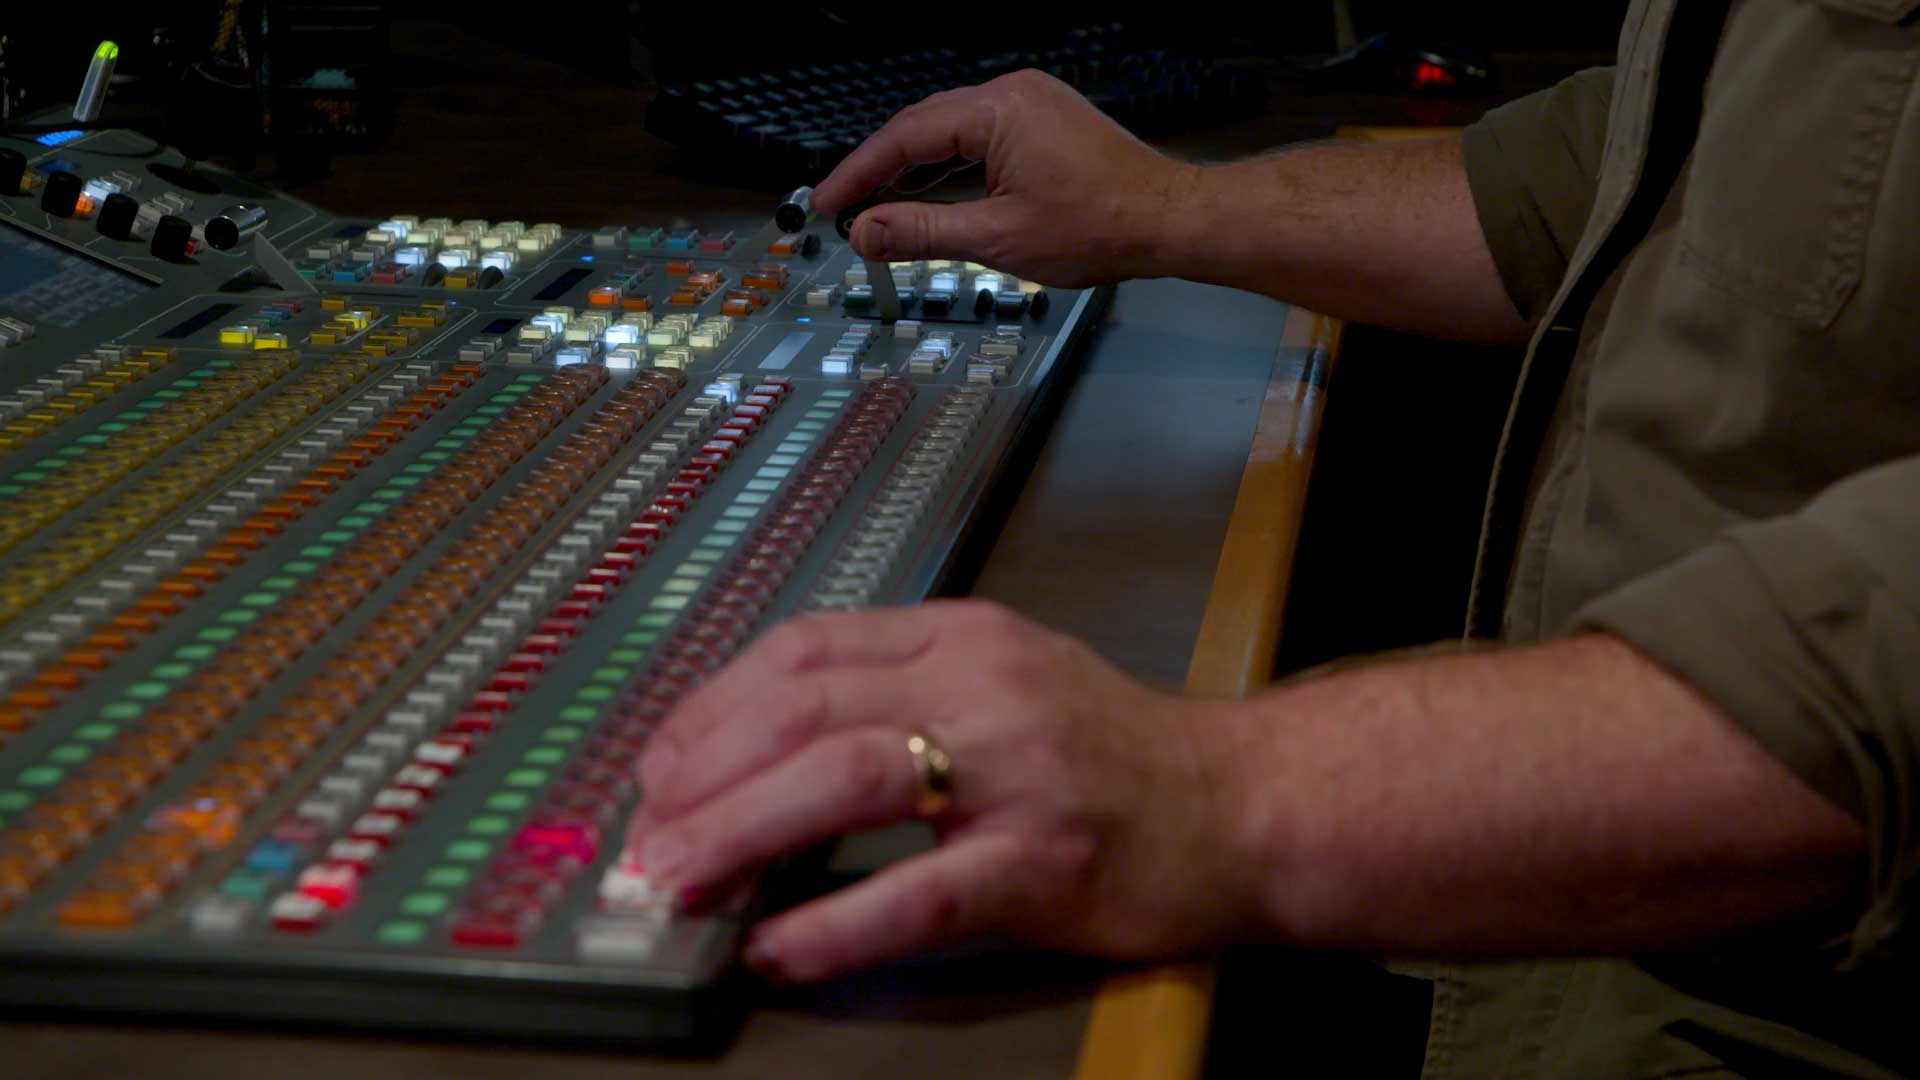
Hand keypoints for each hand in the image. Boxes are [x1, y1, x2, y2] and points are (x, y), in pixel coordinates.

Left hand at [627, 600, 1262, 981]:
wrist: (1246, 803)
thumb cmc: (1113, 753)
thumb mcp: (1003, 682)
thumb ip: (897, 696)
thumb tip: (761, 751)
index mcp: (960, 638)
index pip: (807, 649)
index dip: (714, 706)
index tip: (660, 764)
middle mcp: (982, 685)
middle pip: (807, 707)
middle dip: (705, 773)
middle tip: (646, 837)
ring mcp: (1017, 770)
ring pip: (848, 777)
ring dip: (743, 831)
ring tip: (679, 882)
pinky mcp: (1045, 861)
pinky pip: (919, 892)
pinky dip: (833, 923)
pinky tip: (775, 950)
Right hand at [811, 69, 1196, 287]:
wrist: (1170, 221)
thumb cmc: (1100, 227)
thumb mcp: (998, 239)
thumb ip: (923, 232)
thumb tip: (867, 233)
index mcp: (998, 109)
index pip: (906, 137)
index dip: (860, 173)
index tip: (828, 202)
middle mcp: (1012, 93)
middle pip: (924, 127)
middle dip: (880, 170)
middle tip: (841, 208)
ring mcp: (1031, 103)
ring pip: (951, 132)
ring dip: (912, 169)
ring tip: (874, 206)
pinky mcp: (1045, 121)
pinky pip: (980, 136)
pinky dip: (948, 165)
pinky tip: (927, 192)